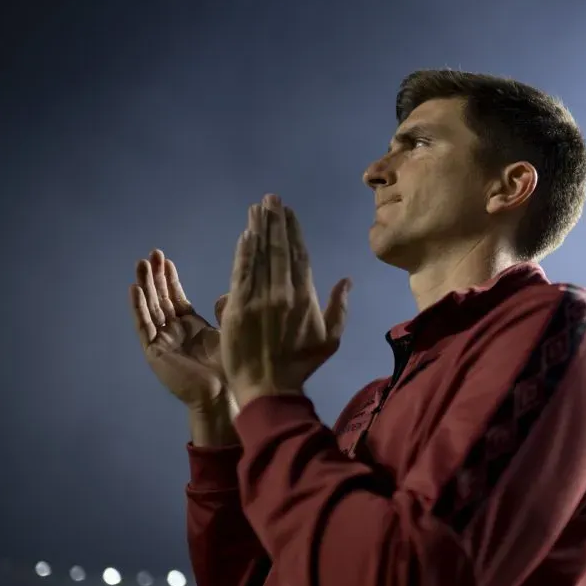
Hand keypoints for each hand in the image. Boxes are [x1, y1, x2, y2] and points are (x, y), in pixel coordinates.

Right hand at [130, 249, 232, 412]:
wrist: (222, 394)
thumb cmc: (229, 367)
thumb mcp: (229, 333)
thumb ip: (224, 314)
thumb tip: (224, 295)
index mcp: (191, 325)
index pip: (176, 297)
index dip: (170, 279)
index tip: (165, 259)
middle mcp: (174, 330)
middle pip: (161, 298)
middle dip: (156, 276)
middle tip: (151, 254)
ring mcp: (163, 340)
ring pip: (150, 307)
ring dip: (145, 286)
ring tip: (140, 264)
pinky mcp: (155, 352)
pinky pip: (144, 326)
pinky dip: (138, 308)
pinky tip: (134, 289)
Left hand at [220, 195, 351, 407]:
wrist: (268, 388)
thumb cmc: (300, 366)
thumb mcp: (330, 339)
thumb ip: (339, 308)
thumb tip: (346, 280)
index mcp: (306, 298)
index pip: (300, 256)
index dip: (294, 231)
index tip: (288, 212)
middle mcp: (285, 292)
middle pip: (280, 248)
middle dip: (274, 221)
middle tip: (270, 198)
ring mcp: (260, 298)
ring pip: (260, 255)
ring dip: (258, 229)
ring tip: (257, 207)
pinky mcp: (238, 306)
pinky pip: (242, 272)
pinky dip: (244, 252)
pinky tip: (245, 234)